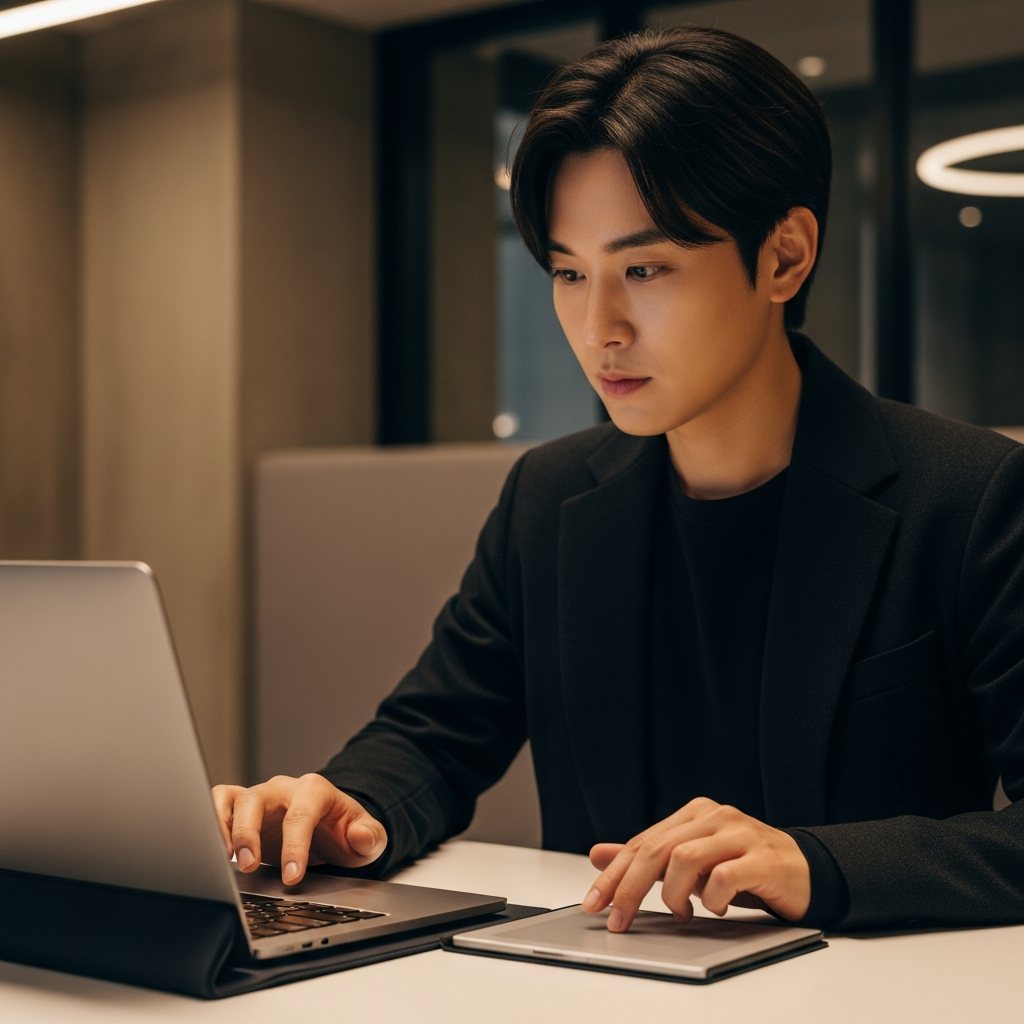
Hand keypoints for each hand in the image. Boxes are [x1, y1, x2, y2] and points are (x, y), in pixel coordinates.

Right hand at [212, 774, 386, 884]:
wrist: (332, 830)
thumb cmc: (345, 833)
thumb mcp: (368, 839)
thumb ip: (370, 837)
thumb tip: (361, 836)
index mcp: (315, 791)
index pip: (300, 815)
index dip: (294, 846)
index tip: (292, 876)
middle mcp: (284, 789)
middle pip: (257, 799)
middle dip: (250, 833)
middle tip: (250, 867)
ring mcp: (261, 797)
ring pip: (233, 798)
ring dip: (225, 827)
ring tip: (225, 859)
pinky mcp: (243, 808)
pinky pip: (220, 801)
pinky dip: (212, 821)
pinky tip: (215, 851)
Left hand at [582, 797, 809, 930]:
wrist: (806, 872)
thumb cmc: (744, 868)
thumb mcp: (692, 863)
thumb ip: (647, 858)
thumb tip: (597, 855)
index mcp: (695, 814)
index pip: (644, 842)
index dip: (615, 873)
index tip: (595, 902)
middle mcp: (715, 816)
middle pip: (658, 849)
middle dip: (630, 887)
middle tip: (619, 919)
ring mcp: (740, 834)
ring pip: (685, 858)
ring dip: (673, 894)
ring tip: (681, 913)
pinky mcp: (763, 858)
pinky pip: (724, 877)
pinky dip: (711, 899)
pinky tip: (715, 909)